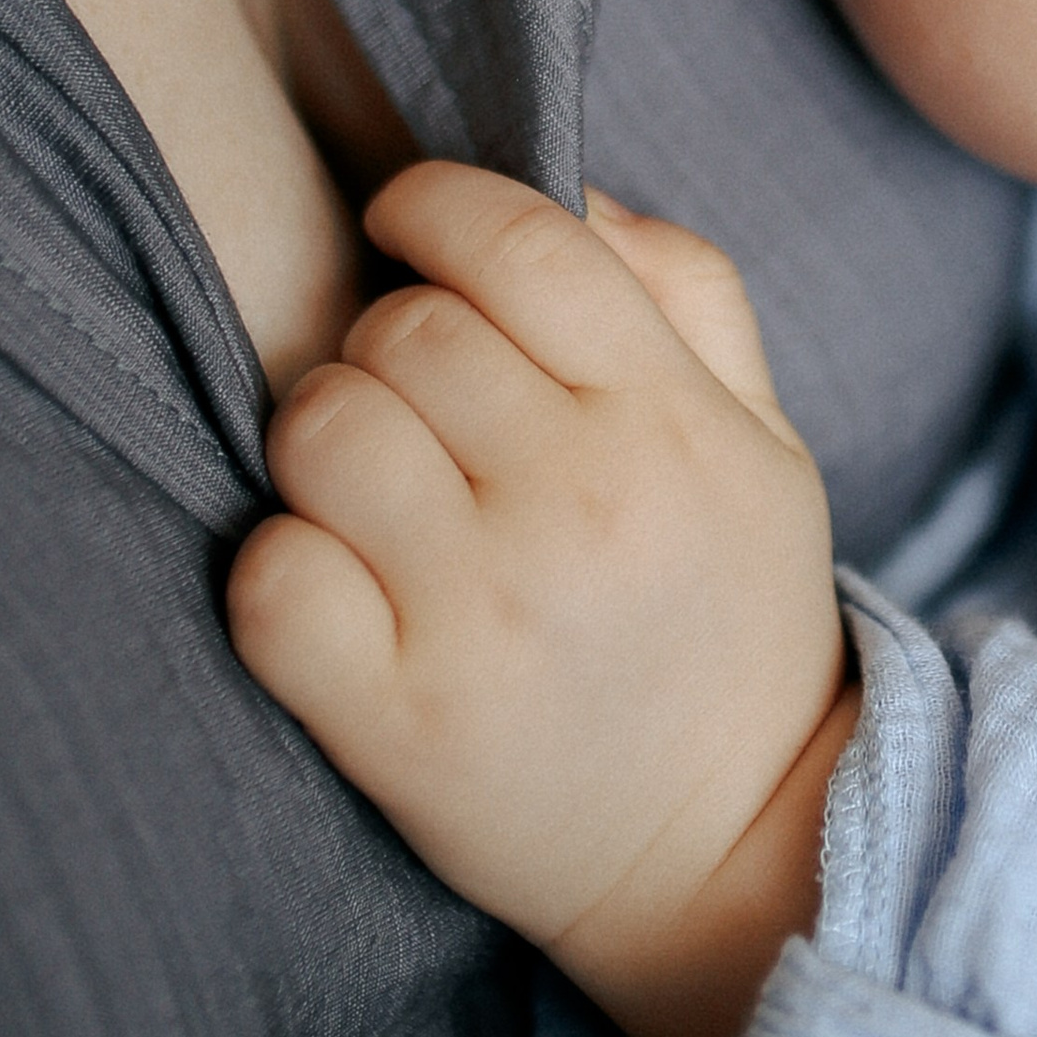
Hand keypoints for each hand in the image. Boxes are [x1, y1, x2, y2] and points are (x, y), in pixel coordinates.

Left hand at [229, 166, 852, 1036]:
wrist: (733, 852)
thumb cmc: (729, 619)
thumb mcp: (763, 441)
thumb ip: (683, 290)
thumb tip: (562, 184)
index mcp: (670, 420)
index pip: (517, 240)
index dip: (430, 205)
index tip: (405, 228)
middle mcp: (582, 505)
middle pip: (401, 329)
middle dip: (386, 342)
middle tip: (418, 409)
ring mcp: (485, 616)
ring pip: (319, 430)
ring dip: (328, 447)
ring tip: (378, 498)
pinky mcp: (399, 722)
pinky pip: (272, 576)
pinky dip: (286, 571)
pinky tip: (345, 593)